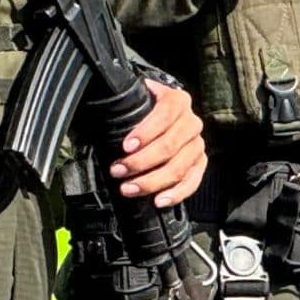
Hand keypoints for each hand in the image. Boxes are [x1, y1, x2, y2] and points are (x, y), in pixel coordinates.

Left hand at [109, 78, 207, 208]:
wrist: (162, 113)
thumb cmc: (144, 108)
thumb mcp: (135, 98)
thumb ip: (125, 102)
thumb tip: (100, 108)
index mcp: (177, 101)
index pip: (165, 115)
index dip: (146, 132)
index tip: (126, 146)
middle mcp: (191, 123)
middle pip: (170, 146)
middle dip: (141, 162)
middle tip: (118, 170)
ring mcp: (196, 145)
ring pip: (179, 167)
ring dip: (152, 181)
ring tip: (129, 188)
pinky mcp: (199, 164)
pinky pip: (191, 181)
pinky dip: (176, 193)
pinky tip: (159, 200)